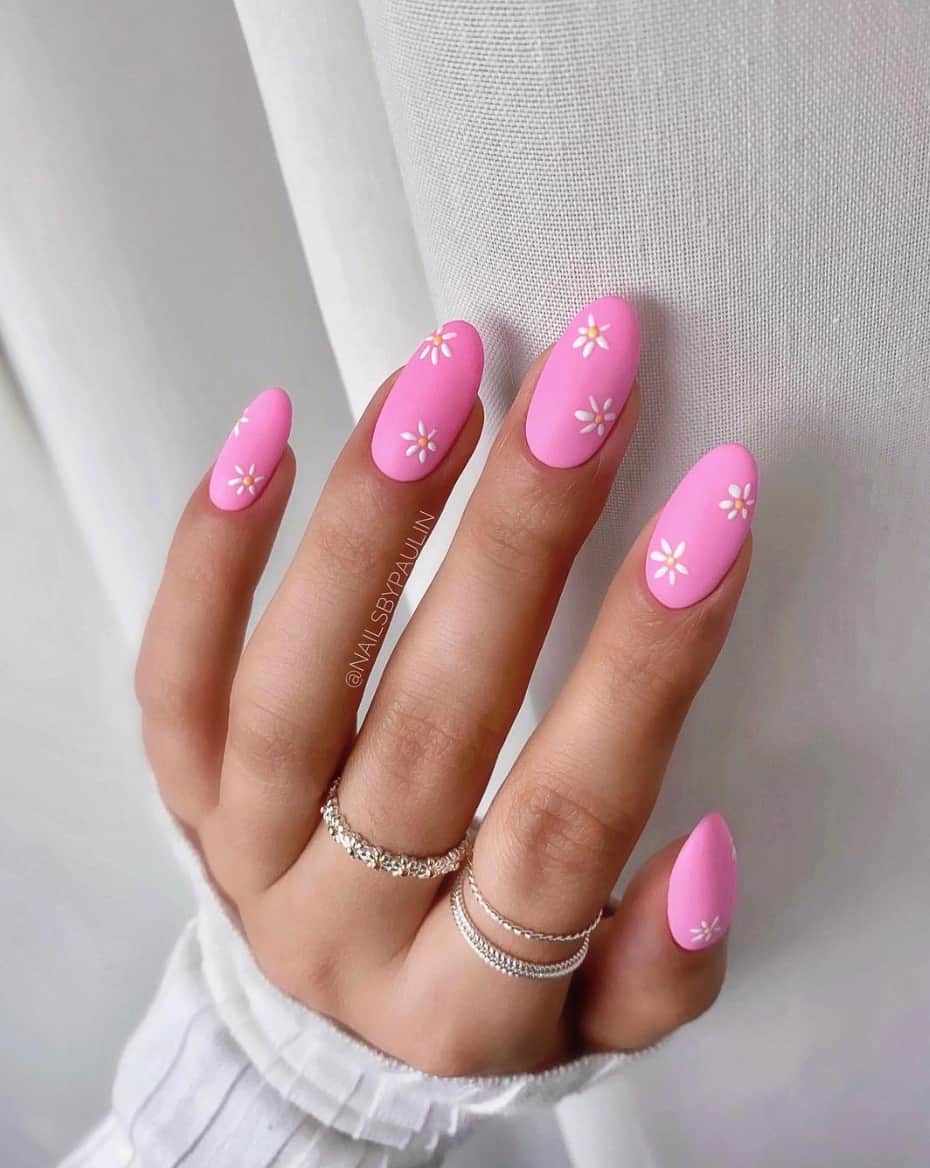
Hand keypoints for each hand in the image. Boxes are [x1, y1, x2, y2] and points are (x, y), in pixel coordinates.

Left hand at [136, 298, 753, 1074]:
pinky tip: (274, 438)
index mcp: (463, 1004)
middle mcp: (339, 925)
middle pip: (432, 725)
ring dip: (376, 516)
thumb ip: (658, 966)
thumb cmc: (469, 999)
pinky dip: (213, 554)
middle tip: (581, 394)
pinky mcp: (180, 792)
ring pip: (290, 683)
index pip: (566, 824)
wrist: (325, 1031)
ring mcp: (244, 849)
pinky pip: (173, 673)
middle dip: (520, 540)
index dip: (643, 667)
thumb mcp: (587, 1022)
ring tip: (445, 380)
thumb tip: (703, 853)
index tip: (707, 515)